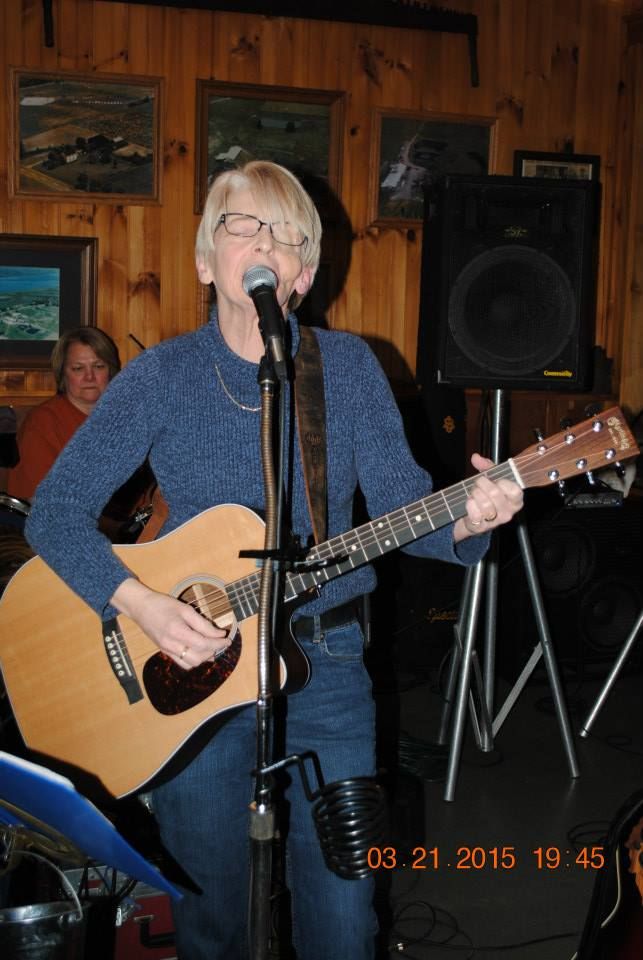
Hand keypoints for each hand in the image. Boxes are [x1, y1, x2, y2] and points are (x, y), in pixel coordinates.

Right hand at [111, 578, 230, 669]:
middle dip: (213, 650)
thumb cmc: (163, 605)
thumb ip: (203, 623)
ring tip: (212, 647)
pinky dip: (194, 660)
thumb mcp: (185, 609)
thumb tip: (219, 634)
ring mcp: (167, 650)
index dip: (218, 643)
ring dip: (204, 657)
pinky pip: (182, 663)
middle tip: (221, 642)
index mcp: (178, 632)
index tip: (227, 639)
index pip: (204, 644)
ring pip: (191, 663)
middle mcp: (171, 645)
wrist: (141, 608)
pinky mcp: (164, 652)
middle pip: (199, 657)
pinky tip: (200, 652)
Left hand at [454, 453, 523, 540]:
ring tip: (474, 493)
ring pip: (483, 503)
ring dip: (475, 494)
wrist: (474, 517)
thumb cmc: (487, 496)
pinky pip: (474, 512)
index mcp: (516, 499)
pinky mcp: (482, 526)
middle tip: (478, 483)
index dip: (502, 482)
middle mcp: (508, 512)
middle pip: (495, 493)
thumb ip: (486, 467)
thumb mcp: (491, 479)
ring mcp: (496, 521)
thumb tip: (476, 457)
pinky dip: (469, 504)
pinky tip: (471, 503)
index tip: (496, 480)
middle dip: (482, 484)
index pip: (515, 490)